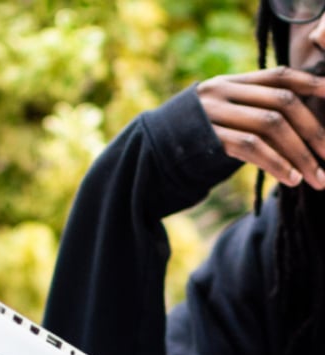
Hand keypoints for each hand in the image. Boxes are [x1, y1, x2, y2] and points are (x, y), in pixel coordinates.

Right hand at [196, 66, 324, 189]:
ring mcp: (214, 114)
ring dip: (299, 154)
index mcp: (230, 83)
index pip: (280, 76)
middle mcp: (223, 92)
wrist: (145, 156)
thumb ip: (247, 112)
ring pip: (271, 126)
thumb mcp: (219, 117)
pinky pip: (251, 147)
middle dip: (312, 132)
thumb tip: (295, 125)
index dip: (311, 84)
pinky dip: (276, 163)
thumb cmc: (189, 142)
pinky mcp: (208, 138)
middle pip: (282, 104)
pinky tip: (290, 178)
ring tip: (314, 177)